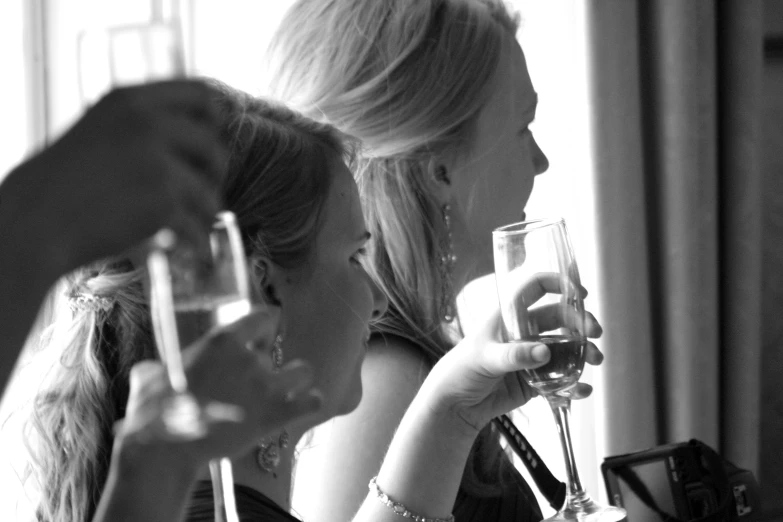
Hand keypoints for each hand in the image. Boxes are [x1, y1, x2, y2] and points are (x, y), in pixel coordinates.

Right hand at [0, 79, 227, 275]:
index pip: (202, 94)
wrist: (33, 222)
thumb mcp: (99, 128)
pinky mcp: (162, 203)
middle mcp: (148, 124)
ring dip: (206, 212)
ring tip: (194, 224)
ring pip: (210, 192)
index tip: (210, 142)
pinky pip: (199, 225)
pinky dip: (198, 242)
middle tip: (202, 191)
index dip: (215, 121)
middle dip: (214, 174)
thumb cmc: (62, 183)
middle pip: (214, 147)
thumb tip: (197, 132)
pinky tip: (193, 249)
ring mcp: (157, 163)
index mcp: (131, 100)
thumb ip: (141, 124)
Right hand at [115, 307, 321, 467]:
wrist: (167, 450)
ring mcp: (266, 387)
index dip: (262, 325)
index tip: (259, 333)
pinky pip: (311, 402)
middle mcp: (249, 358)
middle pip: (275, 347)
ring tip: (287, 388)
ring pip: (303, 371)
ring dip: (296, 378)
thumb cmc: (154, 413)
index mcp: (222, 341)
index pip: (262, 316)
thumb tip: (147, 372)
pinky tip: (304, 405)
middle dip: (267, 359)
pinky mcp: (276, 415)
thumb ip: (154, 370)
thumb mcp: (148, 380)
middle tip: (255, 375)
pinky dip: (310, 402)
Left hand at [421, 274, 602, 434]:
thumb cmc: (461, 371)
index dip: (559, 284)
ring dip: (584, 352)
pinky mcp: (537, 380)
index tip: (580, 293)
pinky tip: (581, 390)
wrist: (454, 405)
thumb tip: (544, 352)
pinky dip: (574, 383)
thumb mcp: (484, 358)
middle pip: (560, 318)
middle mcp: (524, 332)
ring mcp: (532, 355)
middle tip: (595, 334)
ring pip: (566, 348)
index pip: (536, 288)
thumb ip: (514, 355)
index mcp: (509, 316)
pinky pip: (562, 378)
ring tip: (594, 361)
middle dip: (581, 323)